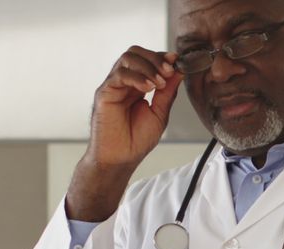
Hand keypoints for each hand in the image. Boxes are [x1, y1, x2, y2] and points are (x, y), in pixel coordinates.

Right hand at [66, 47, 183, 221]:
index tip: (177, 62)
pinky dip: (137, 77)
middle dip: (155, 58)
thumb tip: (179, 71)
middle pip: (136, 52)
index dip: (162, 58)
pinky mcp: (104, 93)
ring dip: (148, 66)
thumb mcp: (160, 113)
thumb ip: (168, 92)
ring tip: (159, 83)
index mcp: (137, 85)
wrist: (120, 159)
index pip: (147, 59)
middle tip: (169, 70)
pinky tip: (148, 88)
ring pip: (127, 58)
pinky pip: (119, 75)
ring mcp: (113, 86)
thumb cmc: (136, 140)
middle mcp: (124, 82)